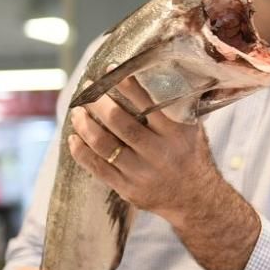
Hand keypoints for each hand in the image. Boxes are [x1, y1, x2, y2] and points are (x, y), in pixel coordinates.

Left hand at [68, 72, 260, 269]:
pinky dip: (81, 152)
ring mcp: (141, 173)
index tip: (111, 69)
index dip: (127, 85)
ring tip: (77, 112)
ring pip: (104, 145)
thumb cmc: (192, 157)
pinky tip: (73, 138)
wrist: (196, 200)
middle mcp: (159, 153)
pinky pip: (98, 168)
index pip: (148, 104)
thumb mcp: (193, 131)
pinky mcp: (128, 189)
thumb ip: (178, 108)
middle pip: (120, 122)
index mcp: (176, 134)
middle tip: (88, 89)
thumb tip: (160, 75)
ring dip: (85, 125)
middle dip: (99, 102)